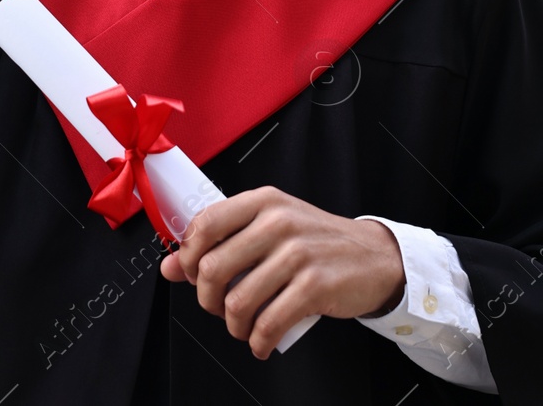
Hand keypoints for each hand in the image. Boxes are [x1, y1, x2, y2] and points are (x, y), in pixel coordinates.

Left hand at [159, 185, 404, 358]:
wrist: (374, 257)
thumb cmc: (315, 242)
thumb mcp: (269, 228)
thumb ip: (221, 241)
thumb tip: (168, 267)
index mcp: (262, 201)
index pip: (205, 224)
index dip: (186, 256)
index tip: (189, 274)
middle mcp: (278, 222)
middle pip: (212, 267)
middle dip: (207, 299)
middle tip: (218, 308)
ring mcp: (298, 253)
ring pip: (238, 301)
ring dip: (233, 326)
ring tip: (243, 327)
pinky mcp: (315, 286)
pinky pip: (269, 323)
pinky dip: (258, 341)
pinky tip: (261, 342)